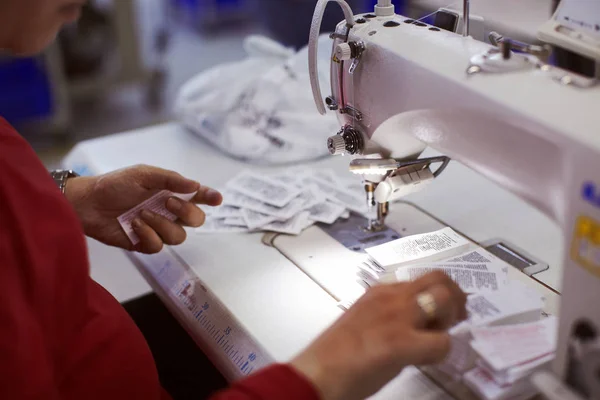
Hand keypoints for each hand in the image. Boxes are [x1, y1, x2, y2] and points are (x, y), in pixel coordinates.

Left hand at [65, 165, 222, 253]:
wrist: (87, 204)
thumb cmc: (114, 185)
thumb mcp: (143, 174)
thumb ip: (170, 179)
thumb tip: (195, 185)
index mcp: (172, 192)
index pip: (198, 196)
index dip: (210, 197)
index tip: (216, 198)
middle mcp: (169, 212)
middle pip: (196, 220)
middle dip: (187, 212)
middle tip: (169, 202)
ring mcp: (158, 229)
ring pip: (179, 236)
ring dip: (162, 224)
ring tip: (141, 214)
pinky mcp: (145, 243)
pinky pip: (158, 246)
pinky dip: (148, 235)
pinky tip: (134, 225)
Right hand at [290, 272, 467, 399]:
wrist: (317, 372)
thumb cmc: (334, 354)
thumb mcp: (362, 321)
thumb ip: (387, 315)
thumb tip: (413, 324)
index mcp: (379, 292)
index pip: (421, 278)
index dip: (439, 292)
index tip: (443, 310)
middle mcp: (390, 297)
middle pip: (439, 279)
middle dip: (455, 296)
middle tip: (457, 318)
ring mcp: (397, 317)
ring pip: (445, 299)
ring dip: (451, 318)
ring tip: (441, 337)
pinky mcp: (401, 342)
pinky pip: (441, 342)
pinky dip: (441, 352)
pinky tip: (424, 360)